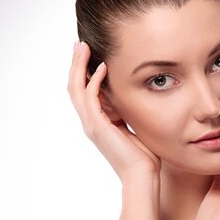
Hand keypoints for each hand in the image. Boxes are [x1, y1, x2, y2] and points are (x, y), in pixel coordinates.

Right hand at [67, 41, 160, 184]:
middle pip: (74, 87)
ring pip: (76, 89)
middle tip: (79, 44)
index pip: (84, 91)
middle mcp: (90, 122)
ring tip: (83, 47)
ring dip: (79, 66)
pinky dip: (93, 81)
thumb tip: (133, 96)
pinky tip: (102, 67)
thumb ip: (129, 112)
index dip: (84, 72)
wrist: (142, 176)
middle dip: (77, 64)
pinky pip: (90, 99)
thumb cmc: (144, 156)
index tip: (89, 53)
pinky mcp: (98, 127)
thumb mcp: (135, 126)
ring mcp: (92, 125)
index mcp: (98, 122)